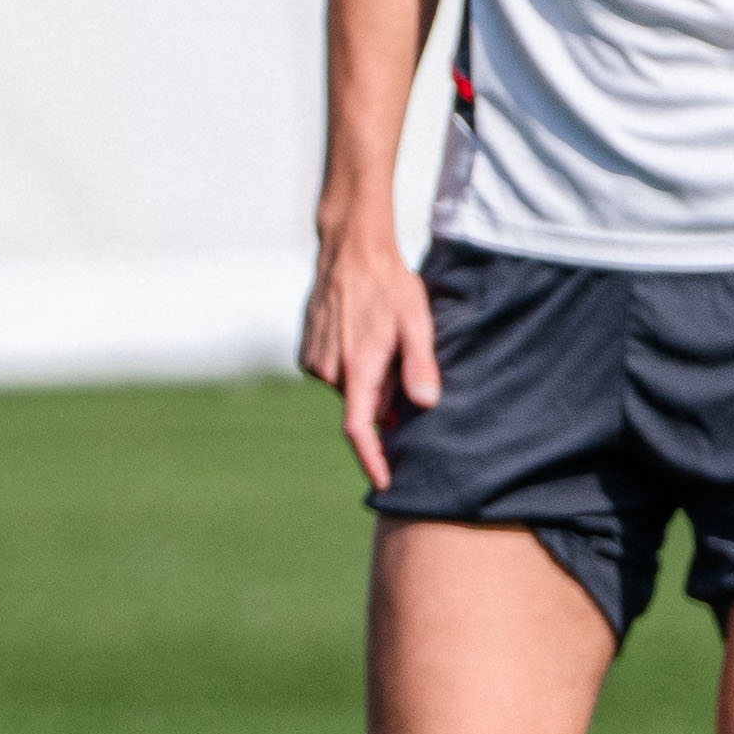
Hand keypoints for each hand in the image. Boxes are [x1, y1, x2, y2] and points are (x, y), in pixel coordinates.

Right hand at [296, 225, 439, 491]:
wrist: (349, 250)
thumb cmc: (389, 284)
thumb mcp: (416, 322)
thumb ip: (420, 365)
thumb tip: (425, 405)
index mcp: (358, 367)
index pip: (360, 430)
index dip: (373, 460)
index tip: (385, 484)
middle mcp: (330, 370)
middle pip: (362, 407)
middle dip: (385, 402)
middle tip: (404, 365)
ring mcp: (315, 361)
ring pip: (350, 390)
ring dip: (369, 381)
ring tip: (383, 341)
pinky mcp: (307, 353)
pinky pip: (335, 374)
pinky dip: (352, 367)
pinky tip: (363, 334)